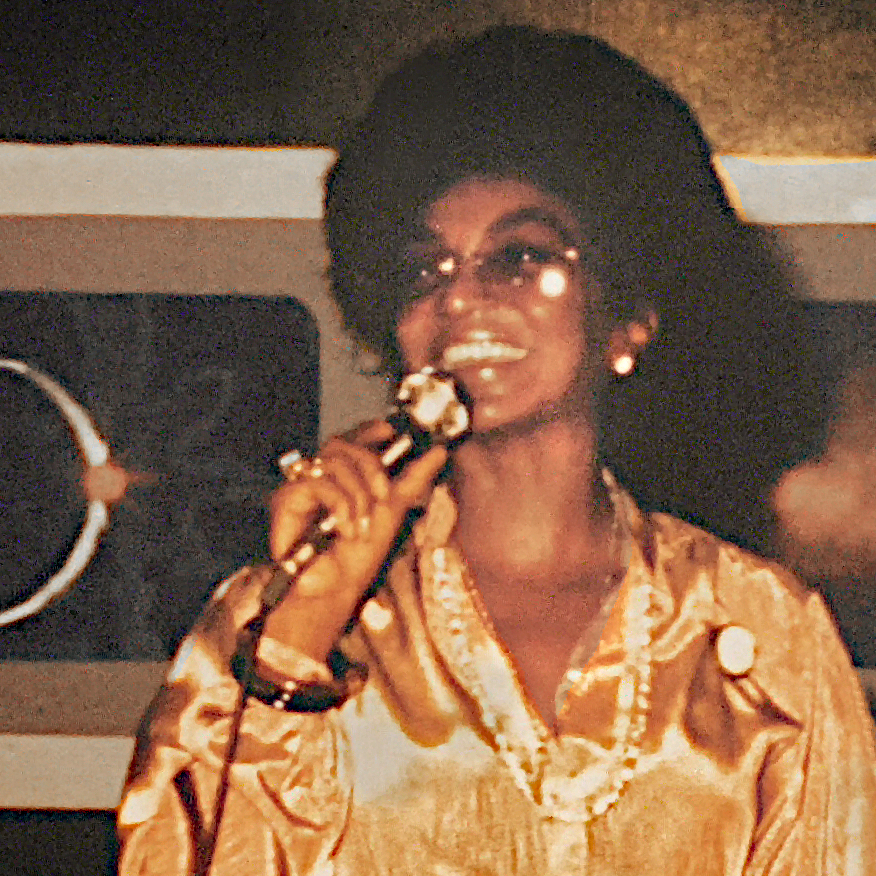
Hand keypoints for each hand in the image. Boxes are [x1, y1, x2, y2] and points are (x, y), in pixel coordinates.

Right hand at [261, 421, 447, 662]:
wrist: (335, 589)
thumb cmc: (358, 557)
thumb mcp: (394, 510)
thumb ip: (415, 478)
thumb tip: (438, 451)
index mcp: (344, 478)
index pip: (352, 438)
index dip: (368, 429)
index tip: (390, 430)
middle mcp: (320, 477)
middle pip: (343, 444)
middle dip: (371, 467)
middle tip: (384, 496)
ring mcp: (302, 487)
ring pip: (334, 462)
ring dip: (358, 496)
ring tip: (360, 526)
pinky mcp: (286, 499)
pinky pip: (318, 483)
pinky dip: (340, 506)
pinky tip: (343, 529)